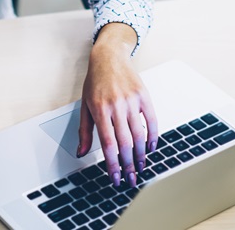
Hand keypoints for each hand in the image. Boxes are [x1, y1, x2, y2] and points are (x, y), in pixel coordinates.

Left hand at [77, 23, 157, 187]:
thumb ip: (85, 130)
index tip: (116, 178)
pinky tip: (151, 147)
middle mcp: (116, 106)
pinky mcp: (144, 96)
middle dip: (129, 165)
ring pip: (139, 135)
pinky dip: (153, 137)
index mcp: (99, 109)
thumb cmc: (95, 81)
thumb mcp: (84, 105)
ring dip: (141, 155)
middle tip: (131, 179)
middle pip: (125, 143)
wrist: (109, 56)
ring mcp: (132, 100)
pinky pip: (152, 120)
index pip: (108, 144)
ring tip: (140, 166)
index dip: (113, 165)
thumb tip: (81, 152)